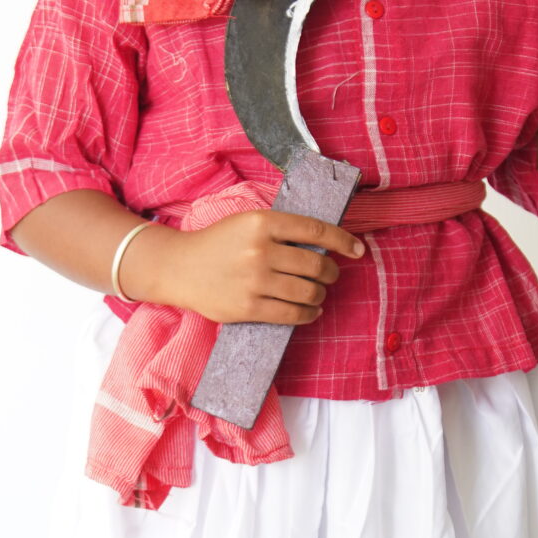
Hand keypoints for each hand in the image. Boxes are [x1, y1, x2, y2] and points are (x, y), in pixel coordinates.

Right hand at [127, 211, 365, 325]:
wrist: (179, 267)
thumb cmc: (218, 243)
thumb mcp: (247, 222)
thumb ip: (281, 230)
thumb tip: (325, 244)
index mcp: (263, 223)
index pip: (316, 230)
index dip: (343, 241)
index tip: (358, 250)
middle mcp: (261, 251)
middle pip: (316, 264)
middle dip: (331, 272)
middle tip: (329, 275)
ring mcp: (255, 281)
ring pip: (308, 291)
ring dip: (320, 294)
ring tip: (317, 293)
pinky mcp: (249, 307)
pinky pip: (292, 314)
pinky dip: (309, 314)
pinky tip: (310, 310)